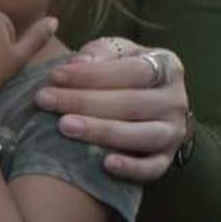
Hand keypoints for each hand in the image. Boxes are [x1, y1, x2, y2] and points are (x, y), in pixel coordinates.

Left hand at [34, 37, 190, 180]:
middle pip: (131, 102)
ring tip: (65, 127)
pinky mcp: (166, 159)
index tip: (54, 76)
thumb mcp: (114, 53)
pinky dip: (132, 169)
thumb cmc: (121, 73)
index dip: (92, 74)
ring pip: (141, 135)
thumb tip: (78, 63)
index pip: (131, 70)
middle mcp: (175, 100)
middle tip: (45, 100)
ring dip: (102, 131)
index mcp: (166, 66)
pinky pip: (152, 168)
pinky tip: (106, 164)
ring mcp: (173, 132)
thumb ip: (98, 53)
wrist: (145, 105)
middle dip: (84, 101)